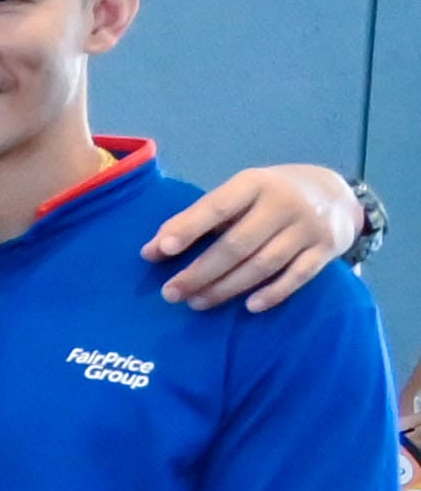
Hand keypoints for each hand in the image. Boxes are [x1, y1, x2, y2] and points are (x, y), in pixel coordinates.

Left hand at [148, 160, 358, 311]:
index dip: (187, 229)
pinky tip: (249, 306)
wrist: (335, 193)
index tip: (158, 251)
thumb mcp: (240, 193)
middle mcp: (283, 204)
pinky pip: (298, 276)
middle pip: (237, 245)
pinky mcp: (326, 250)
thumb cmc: (269, 196)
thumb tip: (153, 249)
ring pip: (263, 264)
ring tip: (196, 302)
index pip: (216, 207)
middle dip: (200, 272)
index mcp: (254, 184)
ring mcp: (308, 228)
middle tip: (170, 293)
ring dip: (226, 288)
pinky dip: (273, 293)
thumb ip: (201, 217)